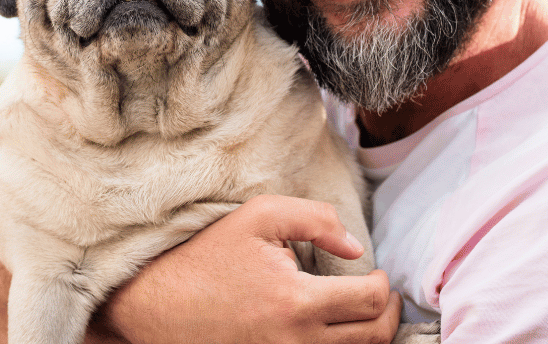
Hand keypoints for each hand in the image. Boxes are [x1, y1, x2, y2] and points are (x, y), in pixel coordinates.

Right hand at [94, 194, 402, 343]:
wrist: (159, 302)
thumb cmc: (208, 254)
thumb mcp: (259, 216)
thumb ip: (315, 219)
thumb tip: (356, 248)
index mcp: (296, 301)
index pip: (369, 303)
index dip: (384, 286)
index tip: (379, 274)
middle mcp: (295, 343)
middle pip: (372, 340)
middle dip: (388, 314)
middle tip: (386, 295)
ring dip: (371, 337)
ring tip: (369, 314)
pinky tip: (339, 332)